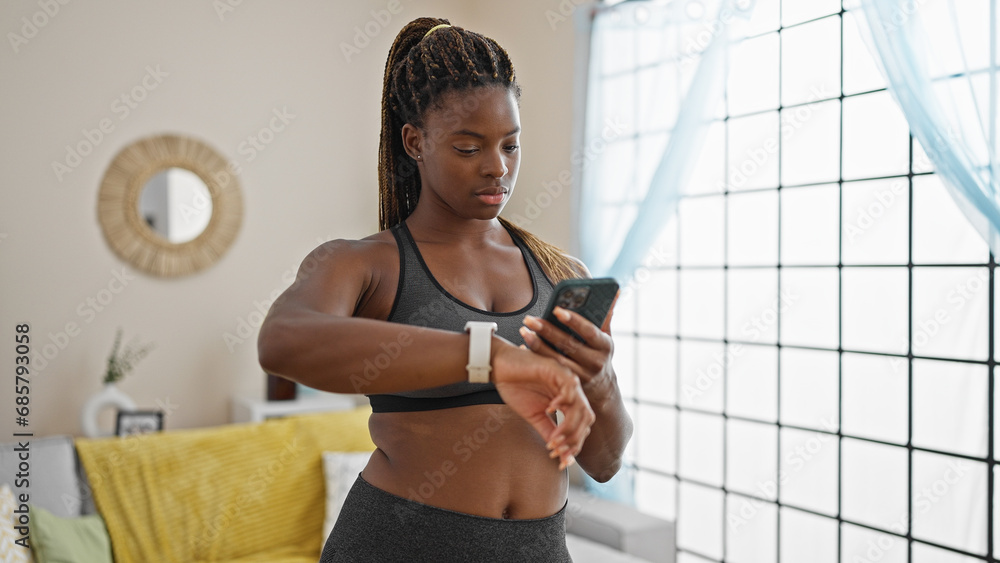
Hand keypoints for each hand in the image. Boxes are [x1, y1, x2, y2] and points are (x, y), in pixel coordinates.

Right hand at [491, 341, 594, 469]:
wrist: (499, 366)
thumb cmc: (516, 387)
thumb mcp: (534, 415)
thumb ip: (548, 430)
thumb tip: (560, 454)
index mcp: (568, 401)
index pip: (581, 426)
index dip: (574, 445)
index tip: (560, 460)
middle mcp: (572, 391)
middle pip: (586, 418)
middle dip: (574, 439)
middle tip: (558, 451)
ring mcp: (566, 379)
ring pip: (581, 406)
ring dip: (570, 426)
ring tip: (555, 439)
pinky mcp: (557, 369)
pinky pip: (570, 387)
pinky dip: (564, 401)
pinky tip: (550, 409)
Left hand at [518, 293, 618, 398]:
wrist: (602, 392)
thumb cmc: (599, 355)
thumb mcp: (606, 338)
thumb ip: (605, 316)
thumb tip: (615, 291)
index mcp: (605, 346)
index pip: (589, 331)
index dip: (574, 320)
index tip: (556, 309)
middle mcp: (595, 362)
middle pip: (568, 345)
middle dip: (547, 330)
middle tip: (530, 319)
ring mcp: (581, 376)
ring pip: (556, 360)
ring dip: (537, 345)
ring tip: (524, 331)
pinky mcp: (568, 385)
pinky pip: (549, 370)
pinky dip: (536, 359)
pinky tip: (523, 348)